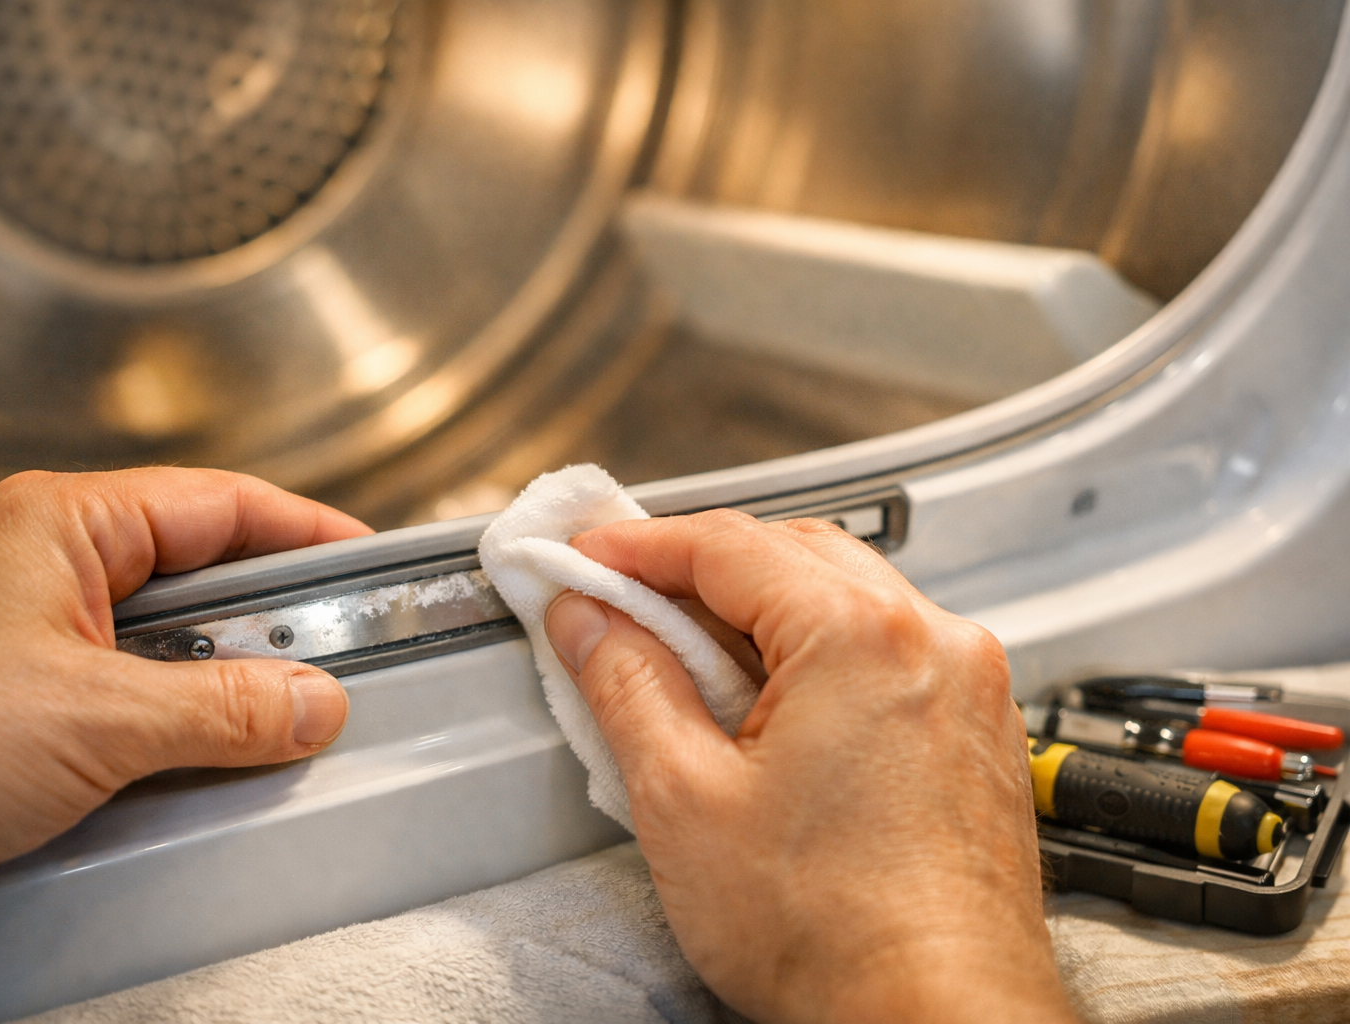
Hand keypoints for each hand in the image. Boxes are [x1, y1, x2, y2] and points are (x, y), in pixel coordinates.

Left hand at [0, 468, 370, 953]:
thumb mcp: (91, 715)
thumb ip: (221, 707)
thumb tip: (310, 702)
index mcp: (64, 529)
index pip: (218, 505)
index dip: (303, 531)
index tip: (368, 561)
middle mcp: (61, 584)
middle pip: (209, 585)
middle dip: (277, 628)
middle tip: (346, 659)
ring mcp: (55, 659)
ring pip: (185, 662)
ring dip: (236, 699)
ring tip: (293, 725)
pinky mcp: (49, 732)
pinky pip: (152, 726)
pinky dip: (196, 749)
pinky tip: (228, 774)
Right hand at [543, 511, 1072, 1023]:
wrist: (937, 1020)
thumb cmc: (837, 936)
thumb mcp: (683, 799)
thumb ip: (625, 684)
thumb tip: (589, 621)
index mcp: (862, 637)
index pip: (726, 545)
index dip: (638, 546)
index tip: (587, 558)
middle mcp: (933, 642)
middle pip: (791, 556)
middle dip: (698, 570)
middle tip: (621, 599)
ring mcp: (965, 685)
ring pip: (843, 599)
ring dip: (757, 610)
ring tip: (683, 662)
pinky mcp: (974, 730)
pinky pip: (885, 649)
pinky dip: (815, 652)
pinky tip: (764, 705)